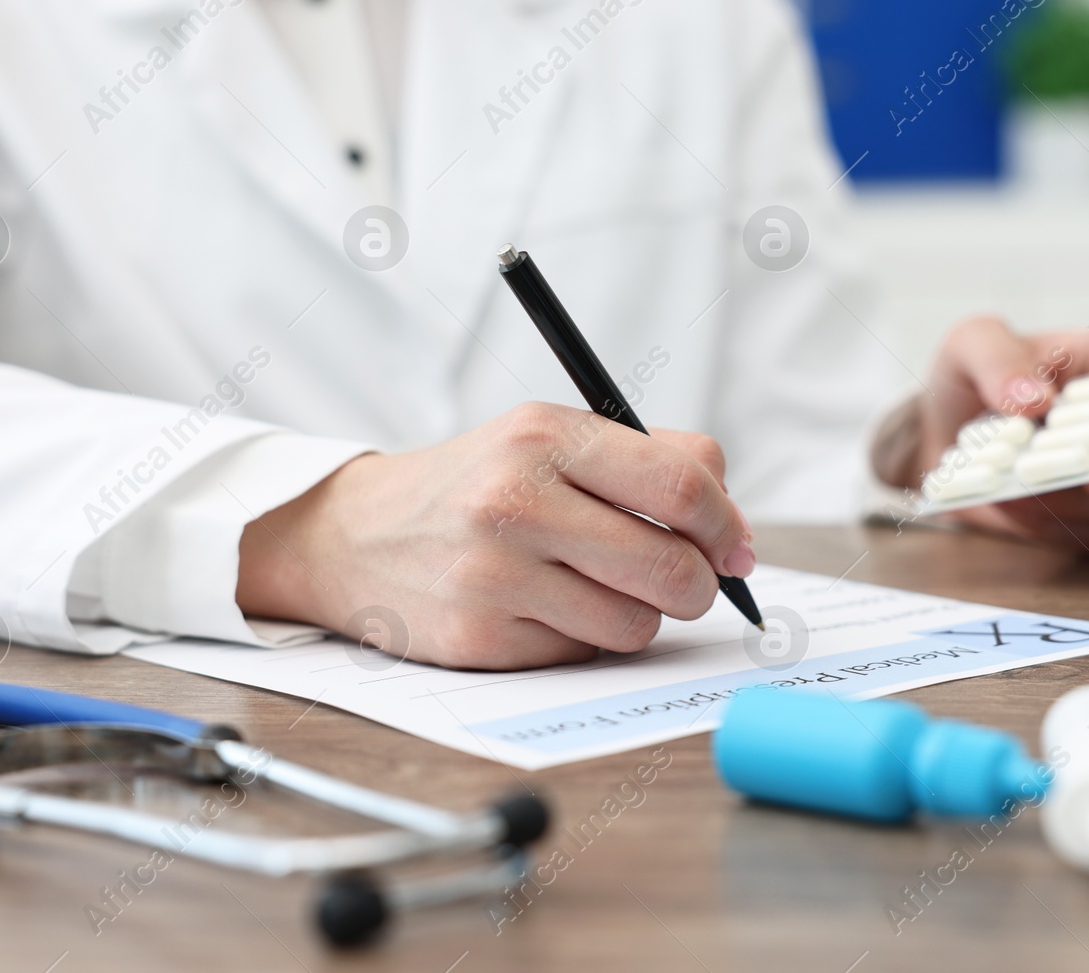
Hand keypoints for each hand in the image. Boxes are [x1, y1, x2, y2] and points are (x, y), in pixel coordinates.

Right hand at [235, 403, 754, 669]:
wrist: (353, 535)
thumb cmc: (475, 485)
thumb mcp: (547, 439)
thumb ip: (649, 459)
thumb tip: (733, 525)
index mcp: (544, 435)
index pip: (681, 485)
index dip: (727, 525)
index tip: (735, 548)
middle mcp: (516, 500)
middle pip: (672, 566)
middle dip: (699, 584)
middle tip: (686, 582)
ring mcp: (496, 574)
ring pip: (636, 623)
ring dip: (637, 614)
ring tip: (593, 585)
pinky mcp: (481, 637)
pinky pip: (583, 653)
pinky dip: (582, 637)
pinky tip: (542, 608)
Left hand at [879, 316, 1088, 550]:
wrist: (936, 442)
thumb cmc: (968, 379)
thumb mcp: (970, 345)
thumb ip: (998, 360)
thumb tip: (1035, 400)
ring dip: (1072, 493)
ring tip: (1017, 476)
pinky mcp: (1086, 518)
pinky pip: (1088, 530)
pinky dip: (1045, 520)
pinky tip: (1008, 498)